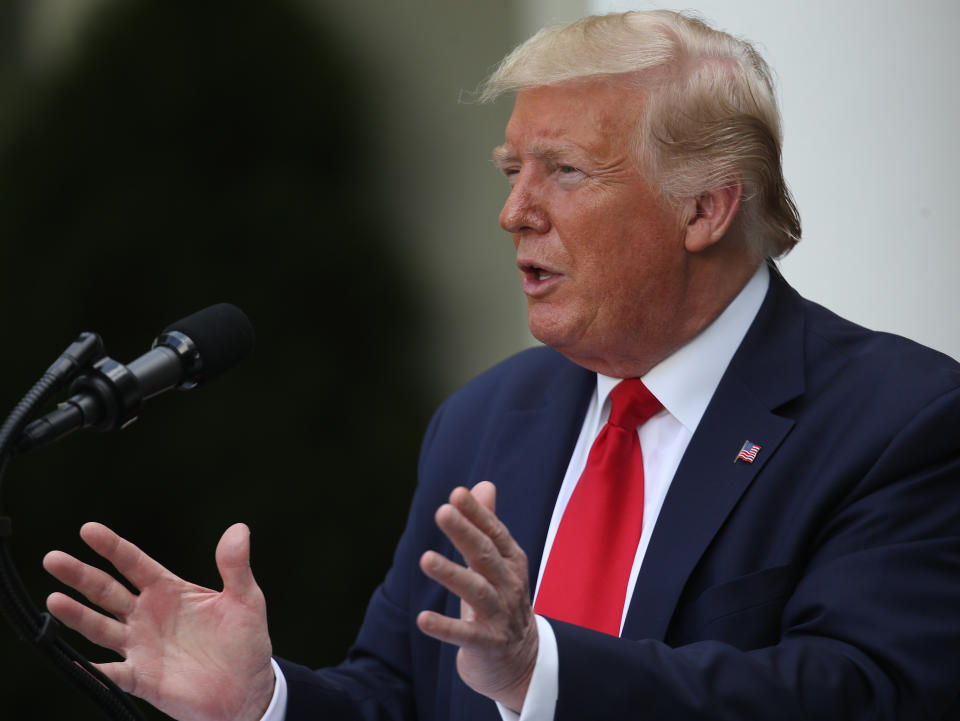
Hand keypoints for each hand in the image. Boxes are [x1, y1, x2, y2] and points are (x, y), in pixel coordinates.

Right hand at [43, 522, 274, 720]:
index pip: (134, 563)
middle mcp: (147, 615)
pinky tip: (72, 661)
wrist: (247, 690)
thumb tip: (239, 529)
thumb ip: (235, 566)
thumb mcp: (246, 599)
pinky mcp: (141, 679)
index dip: (112, 547)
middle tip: (53, 559)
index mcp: (169, 591)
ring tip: (53, 599)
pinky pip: (111, 674)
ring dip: (77, 615)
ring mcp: (141, 647)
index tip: (88, 529)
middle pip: (107, 591)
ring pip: (100, 628)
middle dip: (80, 575)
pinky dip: (91, 669)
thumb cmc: (245, 641)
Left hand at [416, 482, 537, 712]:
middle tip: (442, 512)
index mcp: (512, 562)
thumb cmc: (502, 601)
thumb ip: (487, 524)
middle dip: (465, 533)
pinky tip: (422, 619)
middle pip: (486, 556)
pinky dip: (445, 627)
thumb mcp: (497, 562)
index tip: (456, 493)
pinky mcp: (488, 645)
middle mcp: (509, 585)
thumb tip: (482, 485)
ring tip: (426, 559)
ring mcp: (501, 615)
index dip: (477, 514)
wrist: (522, 660)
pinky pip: (465, 634)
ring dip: (452, 574)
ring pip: (476, 591)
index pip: (495, 533)